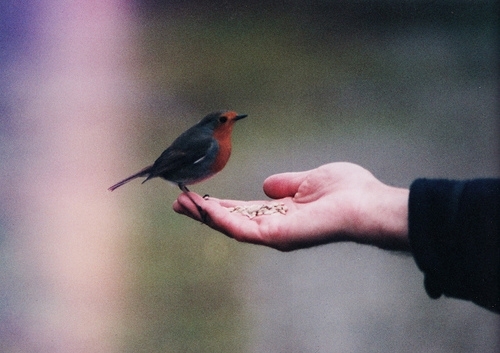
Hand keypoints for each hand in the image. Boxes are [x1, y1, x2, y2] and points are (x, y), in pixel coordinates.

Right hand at [173, 162, 409, 250]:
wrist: (366, 202)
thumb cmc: (347, 190)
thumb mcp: (308, 180)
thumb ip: (286, 183)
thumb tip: (267, 185)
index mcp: (281, 213)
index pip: (243, 210)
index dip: (220, 203)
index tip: (198, 194)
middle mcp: (274, 227)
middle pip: (231, 220)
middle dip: (204, 211)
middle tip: (178, 199)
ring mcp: (274, 234)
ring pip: (231, 226)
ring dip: (205, 214)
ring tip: (181, 201)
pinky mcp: (276, 237)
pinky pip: (241, 228)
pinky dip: (220, 217)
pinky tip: (202, 206)